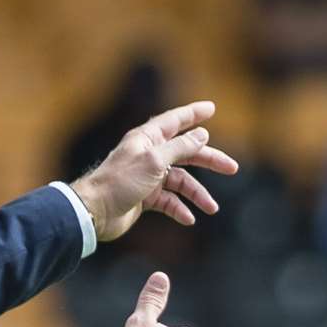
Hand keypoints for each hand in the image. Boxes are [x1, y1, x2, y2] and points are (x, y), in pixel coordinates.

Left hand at [69, 101, 238, 241]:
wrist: (94, 212)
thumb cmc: (119, 182)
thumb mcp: (154, 161)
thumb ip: (179, 147)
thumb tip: (201, 134)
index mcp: (147, 140)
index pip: (174, 121)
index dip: (193, 114)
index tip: (211, 108)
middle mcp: (148, 155)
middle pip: (185, 153)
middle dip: (209, 160)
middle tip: (232, 168)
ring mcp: (147, 177)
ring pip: (180, 181)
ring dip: (196, 194)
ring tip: (211, 208)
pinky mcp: (144, 197)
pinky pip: (168, 201)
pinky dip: (179, 208)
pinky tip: (188, 218)